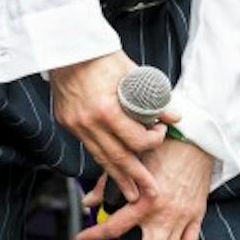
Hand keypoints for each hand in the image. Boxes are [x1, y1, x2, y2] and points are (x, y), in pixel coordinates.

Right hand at [48, 51, 168, 203]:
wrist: (66, 45)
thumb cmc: (99, 55)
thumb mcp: (131, 73)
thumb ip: (152, 98)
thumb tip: (174, 115)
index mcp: (106, 110)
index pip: (135, 141)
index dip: (152, 142)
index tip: (160, 134)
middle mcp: (88, 122)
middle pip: (117, 158)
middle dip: (135, 178)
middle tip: (149, 194)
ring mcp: (75, 124)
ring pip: (100, 157)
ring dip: (117, 176)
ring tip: (130, 192)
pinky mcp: (66, 122)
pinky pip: (88, 146)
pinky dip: (102, 158)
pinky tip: (111, 167)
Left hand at [79, 137, 213, 239]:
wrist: (195, 137)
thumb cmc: (162, 144)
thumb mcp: (130, 159)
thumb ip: (109, 182)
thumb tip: (90, 199)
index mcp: (144, 199)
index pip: (114, 226)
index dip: (94, 234)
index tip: (82, 239)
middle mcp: (163, 215)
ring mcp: (181, 219)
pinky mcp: (195, 217)